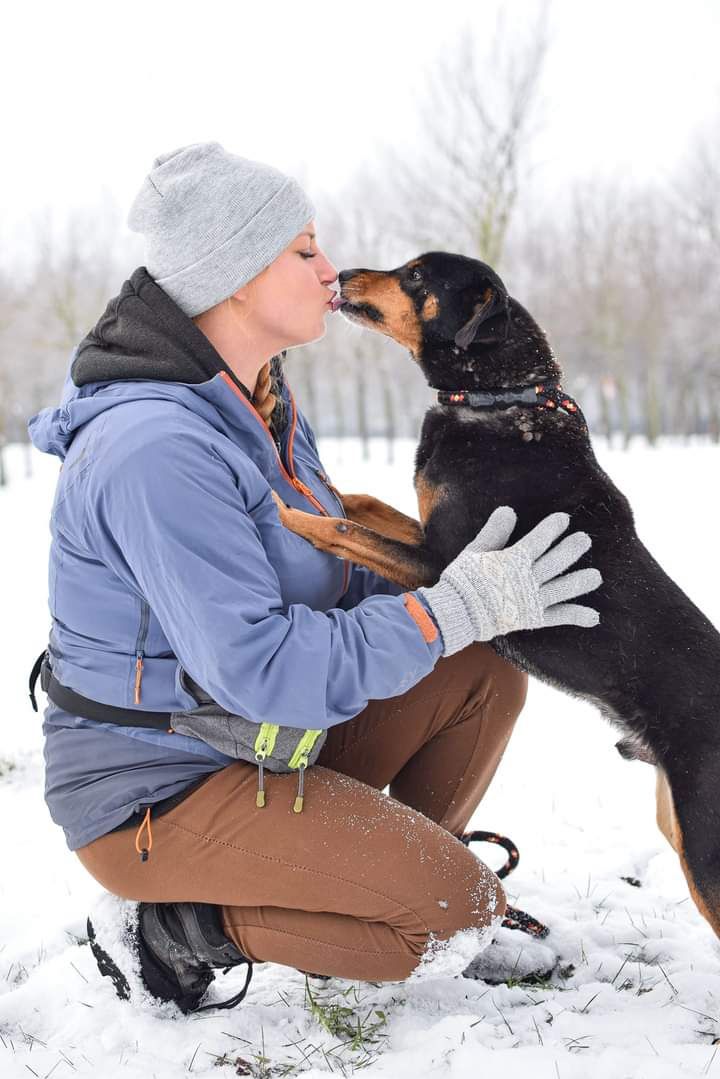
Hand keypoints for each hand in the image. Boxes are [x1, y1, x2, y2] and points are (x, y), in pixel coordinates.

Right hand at [417, 506, 601, 655]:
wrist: (457, 613)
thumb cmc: (462, 580)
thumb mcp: (474, 551)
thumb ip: (494, 532)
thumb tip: (508, 510)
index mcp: (513, 561)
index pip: (539, 540)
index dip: (552, 528)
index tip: (563, 519)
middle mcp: (527, 580)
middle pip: (556, 561)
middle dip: (571, 549)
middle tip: (585, 539)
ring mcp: (533, 600)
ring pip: (563, 588)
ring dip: (580, 582)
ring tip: (596, 577)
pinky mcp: (533, 618)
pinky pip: (558, 617)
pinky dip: (576, 616)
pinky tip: (594, 617)